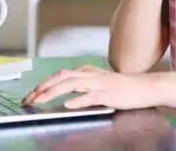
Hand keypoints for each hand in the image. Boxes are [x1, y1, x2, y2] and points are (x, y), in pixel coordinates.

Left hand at [21, 65, 158, 109]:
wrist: (145, 87)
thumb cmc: (124, 87)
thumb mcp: (100, 82)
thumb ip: (83, 84)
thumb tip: (66, 93)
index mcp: (88, 72)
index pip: (60, 75)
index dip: (44, 83)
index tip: (31, 94)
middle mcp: (91, 75)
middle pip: (62, 77)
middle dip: (43, 87)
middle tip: (29, 98)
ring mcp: (100, 84)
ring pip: (72, 84)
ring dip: (54, 91)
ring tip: (41, 99)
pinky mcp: (108, 95)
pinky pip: (91, 96)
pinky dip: (78, 100)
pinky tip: (68, 104)